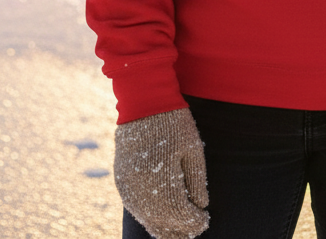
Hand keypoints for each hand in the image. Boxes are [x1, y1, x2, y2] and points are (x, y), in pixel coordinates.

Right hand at [114, 108, 209, 238]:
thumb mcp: (193, 147)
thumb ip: (196, 179)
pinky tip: (159, 219)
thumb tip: (201, 205)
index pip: (180, 212)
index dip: (194, 221)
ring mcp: (127, 184)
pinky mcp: (120, 178)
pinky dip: (148, 216)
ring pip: (146, 217)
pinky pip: (134, 207)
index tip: (205, 220)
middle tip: (195, 230)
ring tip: (179, 231)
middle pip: (161, 220)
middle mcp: (140, 186)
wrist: (143, 99)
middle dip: (179, 229)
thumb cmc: (174, 121)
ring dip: (162, 227)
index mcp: (161, 177)